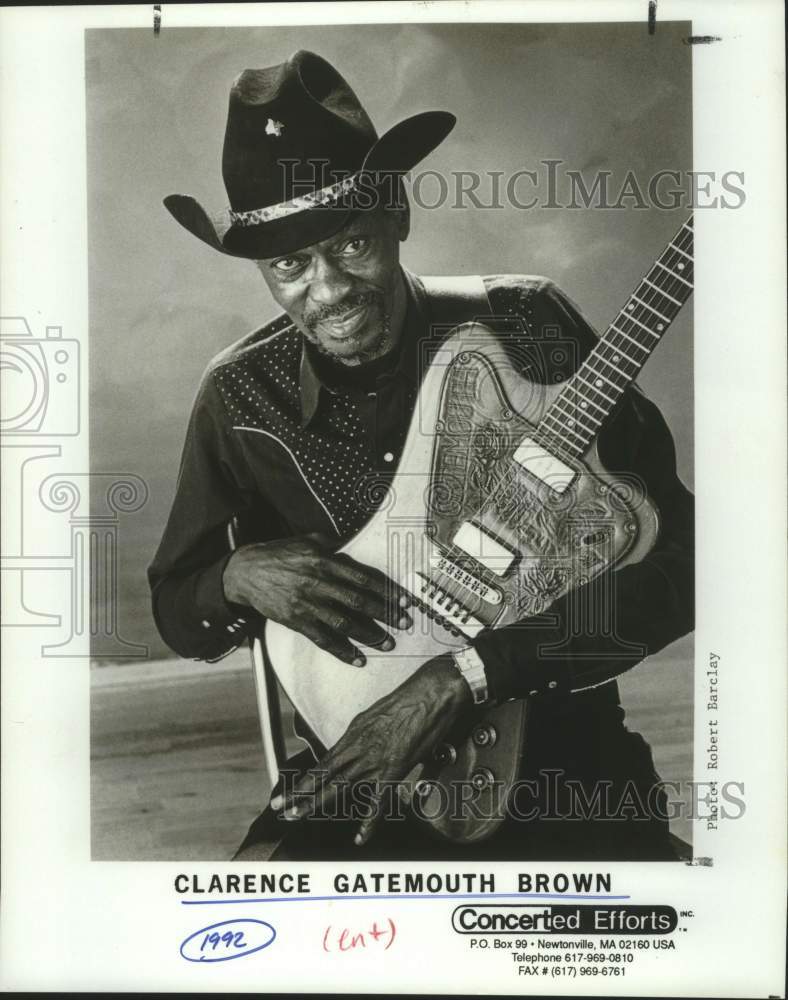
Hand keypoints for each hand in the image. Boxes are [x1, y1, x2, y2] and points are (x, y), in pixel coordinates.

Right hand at [222, 533, 410, 665]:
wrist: (245, 572)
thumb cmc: (279, 554)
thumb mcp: (307, 541)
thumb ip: (333, 545)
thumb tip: (353, 545)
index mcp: (325, 561)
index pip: (363, 577)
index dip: (387, 590)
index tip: (404, 600)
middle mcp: (318, 583)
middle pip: (358, 602)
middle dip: (386, 614)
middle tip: (405, 623)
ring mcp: (307, 604)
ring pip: (344, 623)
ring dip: (369, 635)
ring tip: (388, 643)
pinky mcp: (296, 621)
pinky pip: (323, 639)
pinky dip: (342, 651)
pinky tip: (358, 659)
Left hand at [271, 655, 472, 844]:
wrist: (430, 693)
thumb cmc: (408, 699)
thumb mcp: (376, 715)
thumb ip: (362, 735)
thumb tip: (353, 747)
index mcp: (354, 734)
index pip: (322, 762)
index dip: (303, 779)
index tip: (285, 790)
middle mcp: (358, 748)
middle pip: (323, 775)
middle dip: (299, 793)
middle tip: (280, 807)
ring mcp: (374, 761)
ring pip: (339, 786)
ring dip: (316, 802)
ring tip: (296, 816)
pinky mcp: (394, 770)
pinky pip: (379, 801)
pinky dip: (370, 821)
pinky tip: (359, 837)